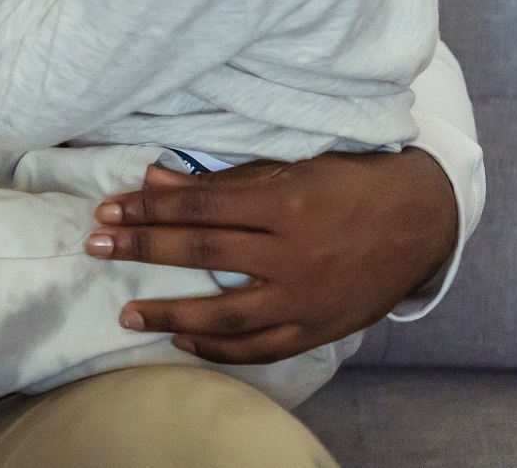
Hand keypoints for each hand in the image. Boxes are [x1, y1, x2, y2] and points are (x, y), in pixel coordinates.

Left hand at [86, 149, 459, 362]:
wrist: (422, 218)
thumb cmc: (349, 181)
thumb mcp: (290, 167)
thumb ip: (222, 179)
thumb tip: (154, 177)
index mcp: (285, 203)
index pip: (199, 206)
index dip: (148, 207)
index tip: (107, 210)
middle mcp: (293, 253)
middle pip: (201, 252)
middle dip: (141, 248)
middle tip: (94, 246)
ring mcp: (307, 296)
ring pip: (226, 314)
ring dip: (170, 312)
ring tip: (127, 313)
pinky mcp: (321, 327)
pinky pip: (263, 348)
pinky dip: (221, 350)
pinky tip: (183, 341)